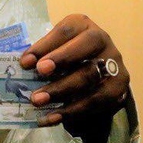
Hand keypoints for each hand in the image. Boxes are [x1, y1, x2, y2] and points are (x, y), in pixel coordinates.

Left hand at [20, 14, 129, 142]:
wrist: (97, 70)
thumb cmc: (66, 53)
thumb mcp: (54, 46)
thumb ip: (42, 53)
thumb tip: (24, 65)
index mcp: (82, 25)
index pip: (65, 32)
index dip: (45, 46)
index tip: (26, 62)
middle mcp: (102, 40)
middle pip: (83, 51)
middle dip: (59, 65)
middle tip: (37, 76)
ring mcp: (114, 64)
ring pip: (90, 78)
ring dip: (62, 91)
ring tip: (38, 101)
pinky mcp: (118, 88)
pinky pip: (97, 101)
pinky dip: (72, 111)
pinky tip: (52, 117)